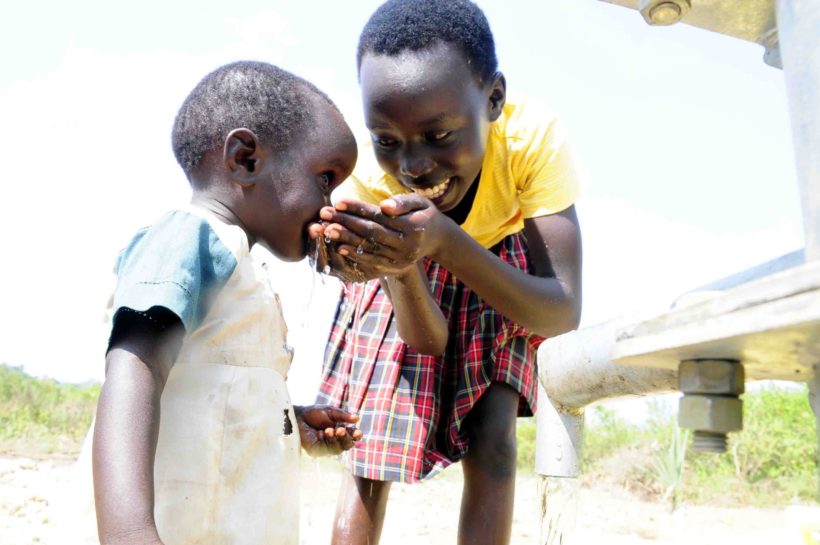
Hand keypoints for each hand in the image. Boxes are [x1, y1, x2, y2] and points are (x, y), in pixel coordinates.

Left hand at [294, 405, 362, 456]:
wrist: (298, 416)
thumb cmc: (314, 413)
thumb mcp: (330, 411)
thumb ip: (343, 416)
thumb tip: (357, 418)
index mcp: (340, 430)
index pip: (351, 435)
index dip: (356, 435)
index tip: (359, 433)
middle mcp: (335, 440)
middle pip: (347, 444)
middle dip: (346, 437)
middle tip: (341, 429)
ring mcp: (327, 446)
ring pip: (338, 449)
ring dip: (337, 440)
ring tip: (330, 429)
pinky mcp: (317, 451)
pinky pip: (327, 450)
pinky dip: (328, 441)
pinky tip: (324, 433)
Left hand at [319, 194, 448, 277]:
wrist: (437, 239)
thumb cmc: (424, 214)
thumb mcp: (420, 202)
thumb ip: (403, 202)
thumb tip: (384, 206)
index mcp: (413, 227)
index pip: (379, 216)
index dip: (357, 208)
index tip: (337, 201)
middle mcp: (407, 246)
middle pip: (370, 232)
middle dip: (345, 222)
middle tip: (324, 214)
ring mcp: (401, 260)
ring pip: (368, 248)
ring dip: (345, 239)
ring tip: (325, 230)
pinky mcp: (395, 268)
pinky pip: (371, 262)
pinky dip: (355, 255)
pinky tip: (338, 248)